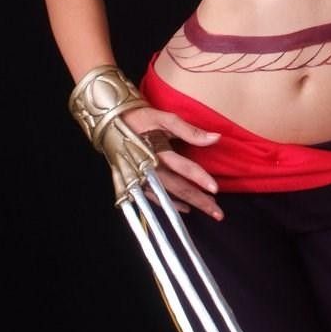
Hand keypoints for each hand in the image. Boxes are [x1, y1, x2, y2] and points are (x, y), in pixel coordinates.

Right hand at [123, 105, 223, 219]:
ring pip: (169, 195)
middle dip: (199, 201)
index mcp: (158, 152)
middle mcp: (150, 168)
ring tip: (208, 210)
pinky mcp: (136, 182)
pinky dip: (170, 204)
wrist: (113, 123)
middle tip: (217, 213)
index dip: (200, 178)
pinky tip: (185, 208)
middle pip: (178, 188)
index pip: (183, 168)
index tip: (215, 189)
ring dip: (189, 204)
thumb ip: (190, 131)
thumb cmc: (141, 118)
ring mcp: (142, 178)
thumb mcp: (165, 119)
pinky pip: (154, 198)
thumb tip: (215, 137)